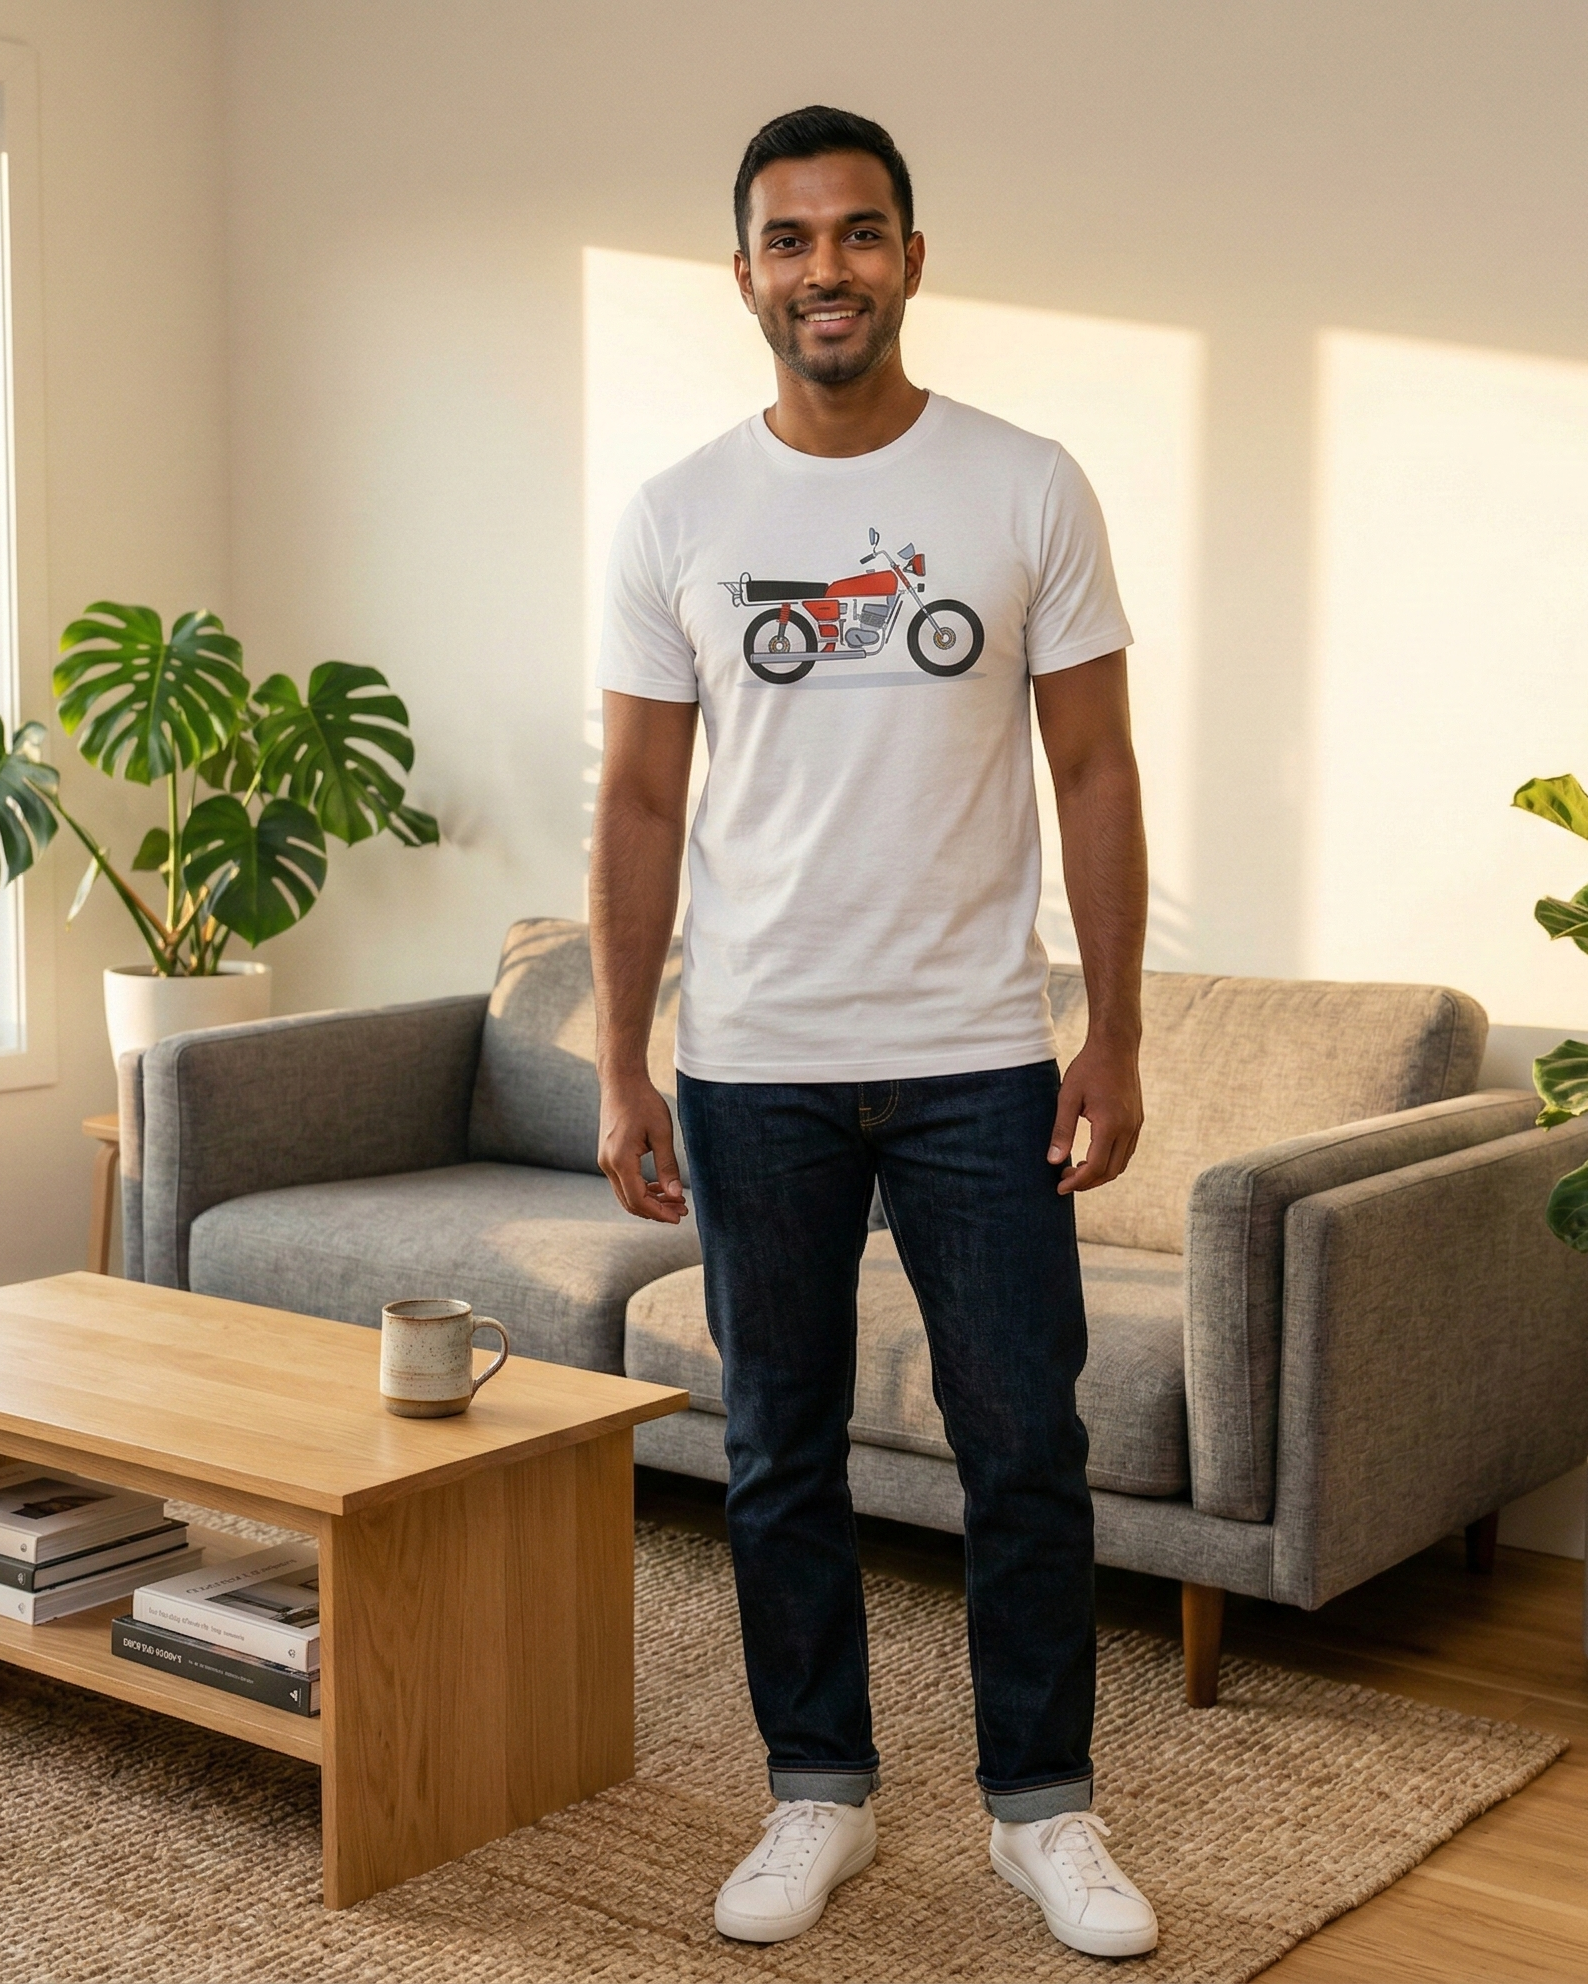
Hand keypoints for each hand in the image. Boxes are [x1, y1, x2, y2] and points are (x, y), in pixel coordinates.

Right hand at [598, 1071, 688, 1223]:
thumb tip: (676, 1195)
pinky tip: (660, 1187)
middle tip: (682, 1211)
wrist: (621, 1082)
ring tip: (675, 1200)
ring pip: (625, 1194)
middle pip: (630, 1202)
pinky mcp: (608, 1156)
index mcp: (620, 1160)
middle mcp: (608, 1164)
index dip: (659, 1212)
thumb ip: (668, 1166)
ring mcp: (605, 1161)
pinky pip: (623, 1182)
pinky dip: (641, 1189)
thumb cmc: (643, 1103)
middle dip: (656, 1210)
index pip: (638, 1200)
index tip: (679, 1216)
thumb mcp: (662, 1134)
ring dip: (649, 1201)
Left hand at [1048, 1036, 1142, 1194]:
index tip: (1060, 1187)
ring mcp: (1136, 1125)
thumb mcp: (1068, 1097)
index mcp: (1111, 1125)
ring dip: (1100, 1173)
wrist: (1116, 1045)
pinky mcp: (1138, 1120)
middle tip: (1064, 1179)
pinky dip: (1111, 1161)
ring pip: (1121, 1163)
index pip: (1096, 1167)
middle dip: (1088, 1182)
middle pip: (1111, 1171)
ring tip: (1076, 1170)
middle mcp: (1128, 1128)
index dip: (1078, 1182)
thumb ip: (1062, 1130)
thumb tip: (1053, 1161)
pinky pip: (1127, 1151)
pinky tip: (1092, 1156)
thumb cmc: (1089, 1068)